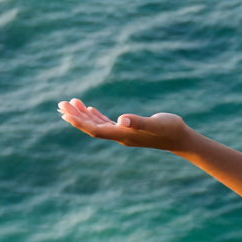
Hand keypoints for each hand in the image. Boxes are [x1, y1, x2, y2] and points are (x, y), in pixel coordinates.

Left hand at [58, 98, 188, 150]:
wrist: (180, 138)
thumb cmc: (170, 129)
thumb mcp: (156, 123)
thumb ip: (139, 122)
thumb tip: (122, 120)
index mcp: (123, 134)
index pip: (95, 130)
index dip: (79, 122)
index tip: (65, 112)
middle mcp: (119, 136)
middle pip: (92, 128)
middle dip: (75, 117)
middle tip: (60, 104)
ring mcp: (123, 133)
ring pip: (96, 125)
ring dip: (82, 115)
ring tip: (69, 103)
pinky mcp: (127, 129)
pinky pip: (105, 123)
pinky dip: (95, 115)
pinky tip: (88, 109)